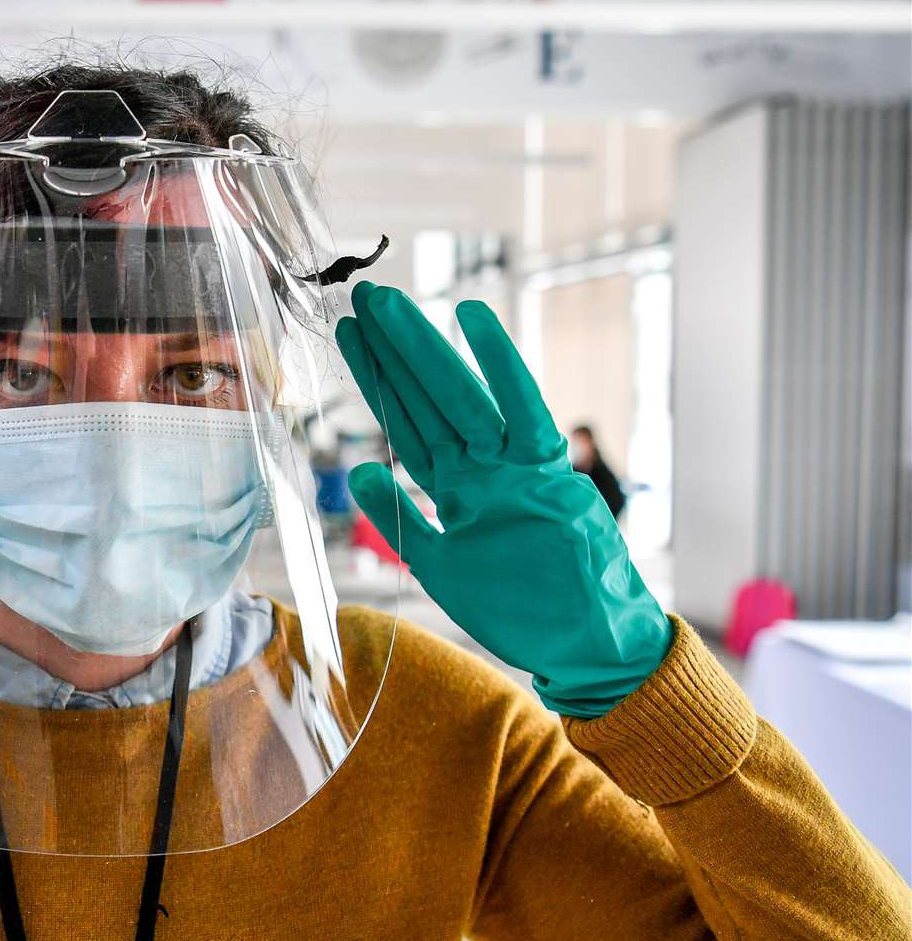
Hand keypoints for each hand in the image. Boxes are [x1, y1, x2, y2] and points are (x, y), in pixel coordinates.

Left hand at [335, 283, 669, 717]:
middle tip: (361, 296)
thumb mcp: (442, 565)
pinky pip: (520, 412)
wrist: (587, 645)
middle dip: (393, 349)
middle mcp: (482, 469)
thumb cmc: (522, 609)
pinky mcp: (548, 475)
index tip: (352, 332)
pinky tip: (471, 319)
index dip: (378, 379)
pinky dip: (499, 366)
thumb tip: (361, 470)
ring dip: (421, 350)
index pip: (407, 422)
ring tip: (388, 304)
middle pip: (427, 398)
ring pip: (458, 398)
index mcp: (458, 488)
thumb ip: (402, 518)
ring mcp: (513, 469)